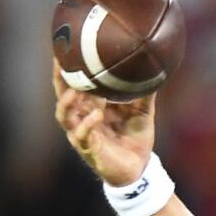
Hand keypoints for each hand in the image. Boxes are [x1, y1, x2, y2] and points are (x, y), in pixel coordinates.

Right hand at [52, 58, 154, 185]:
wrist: (139, 169)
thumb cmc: (135, 138)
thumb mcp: (142, 112)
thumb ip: (145, 93)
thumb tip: (155, 70)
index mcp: (89, 106)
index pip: (72, 84)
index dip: (66, 68)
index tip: (66, 47)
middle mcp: (80, 118)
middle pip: (61, 95)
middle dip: (59, 80)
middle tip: (61, 63)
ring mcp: (81, 133)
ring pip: (65, 115)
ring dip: (69, 101)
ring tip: (78, 90)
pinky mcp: (88, 149)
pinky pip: (81, 135)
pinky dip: (87, 123)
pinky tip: (95, 113)